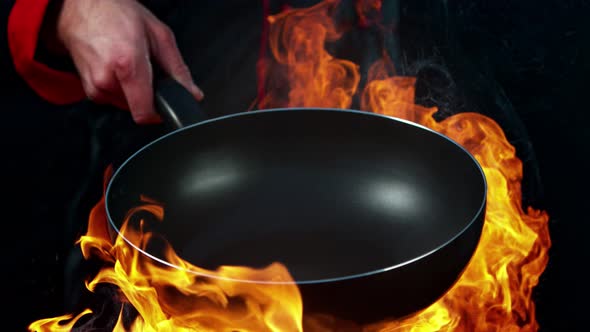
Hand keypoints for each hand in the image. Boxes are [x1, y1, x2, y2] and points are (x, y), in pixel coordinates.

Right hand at [55, 0, 203, 123]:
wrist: (82, 7)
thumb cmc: (117, 13)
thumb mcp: (159, 35)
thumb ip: (178, 70)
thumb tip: (192, 94)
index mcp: (127, 65)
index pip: (145, 113)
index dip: (160, 114)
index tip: (167, 106)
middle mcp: (107, 79)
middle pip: (139, 108)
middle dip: (149, 95)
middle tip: (146, 70)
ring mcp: (95, 87)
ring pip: (127, 105)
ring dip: (134, 91)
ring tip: (130, 64)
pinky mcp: (89, 90)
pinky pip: (114, 99)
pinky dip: (121, 88)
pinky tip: (118, 68)